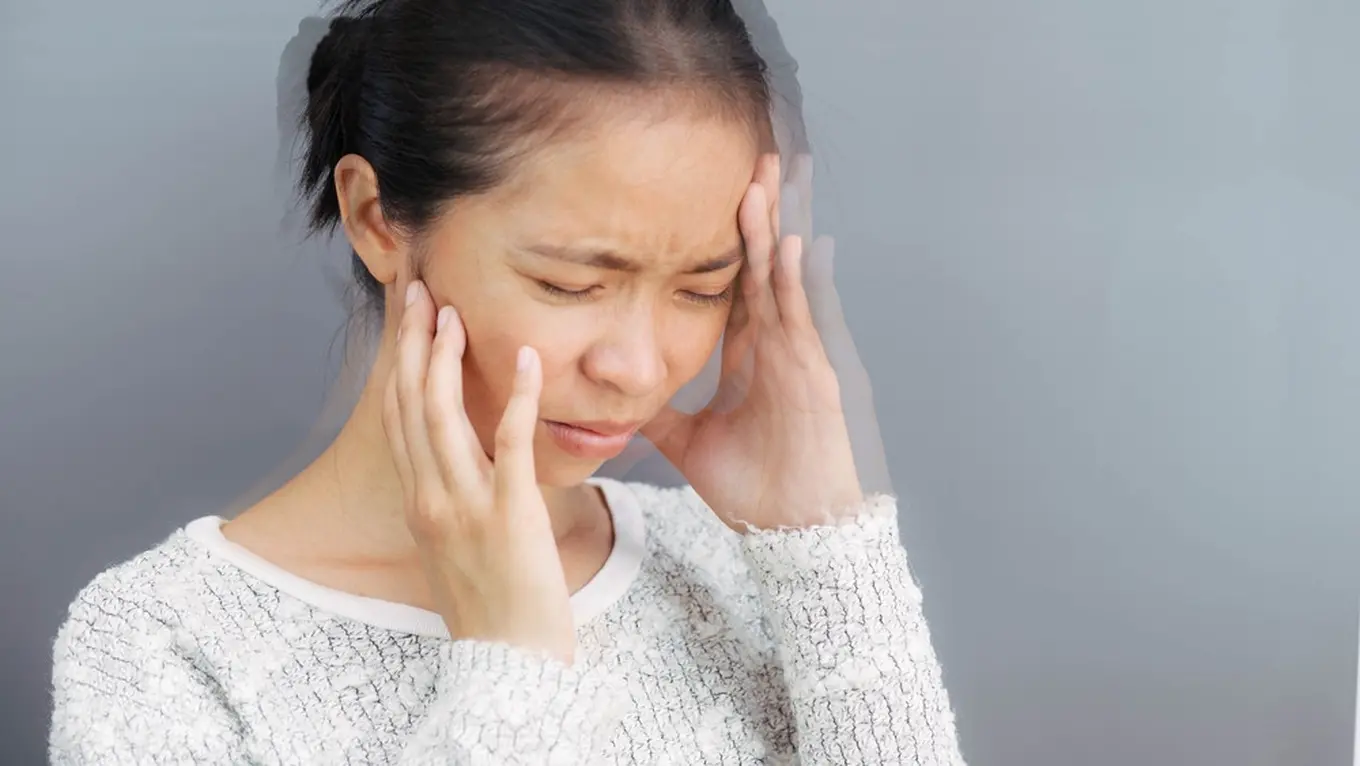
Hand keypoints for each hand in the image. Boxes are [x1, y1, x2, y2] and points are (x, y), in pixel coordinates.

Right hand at [383, 280, 575, 663]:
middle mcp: (431, 498)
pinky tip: (527, 360)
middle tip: (422, 291)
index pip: (399, 417)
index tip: (408, 318)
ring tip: (454, 311)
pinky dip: (517, 399)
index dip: (401, 362)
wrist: (507, 664)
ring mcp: (467, 506)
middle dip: (413, 343)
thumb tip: (464, 465)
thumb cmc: (490, 608)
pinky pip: (512, 446)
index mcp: (419, 502)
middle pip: (412, 405)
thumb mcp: (455, 548)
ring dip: (447, 359)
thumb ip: (453, 501)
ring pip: (445, 417)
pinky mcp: (510, 516)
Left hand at [642, 154, 864, 532]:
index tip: (714, 199)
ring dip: (772, 231)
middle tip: (750, 160)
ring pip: (781, 281)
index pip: (735, 288)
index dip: (726, 244)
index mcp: (749, 359)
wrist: (793, 532)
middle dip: (756, 216)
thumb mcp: (690, 445)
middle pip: (762, 268)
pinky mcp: (812, 376)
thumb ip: (660, 416)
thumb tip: (619, 399)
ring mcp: (796, 357)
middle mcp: (775, 348)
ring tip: (763, 180)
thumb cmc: (754, 490)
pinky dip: (794, 281)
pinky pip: (800, 318)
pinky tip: (788, 243)